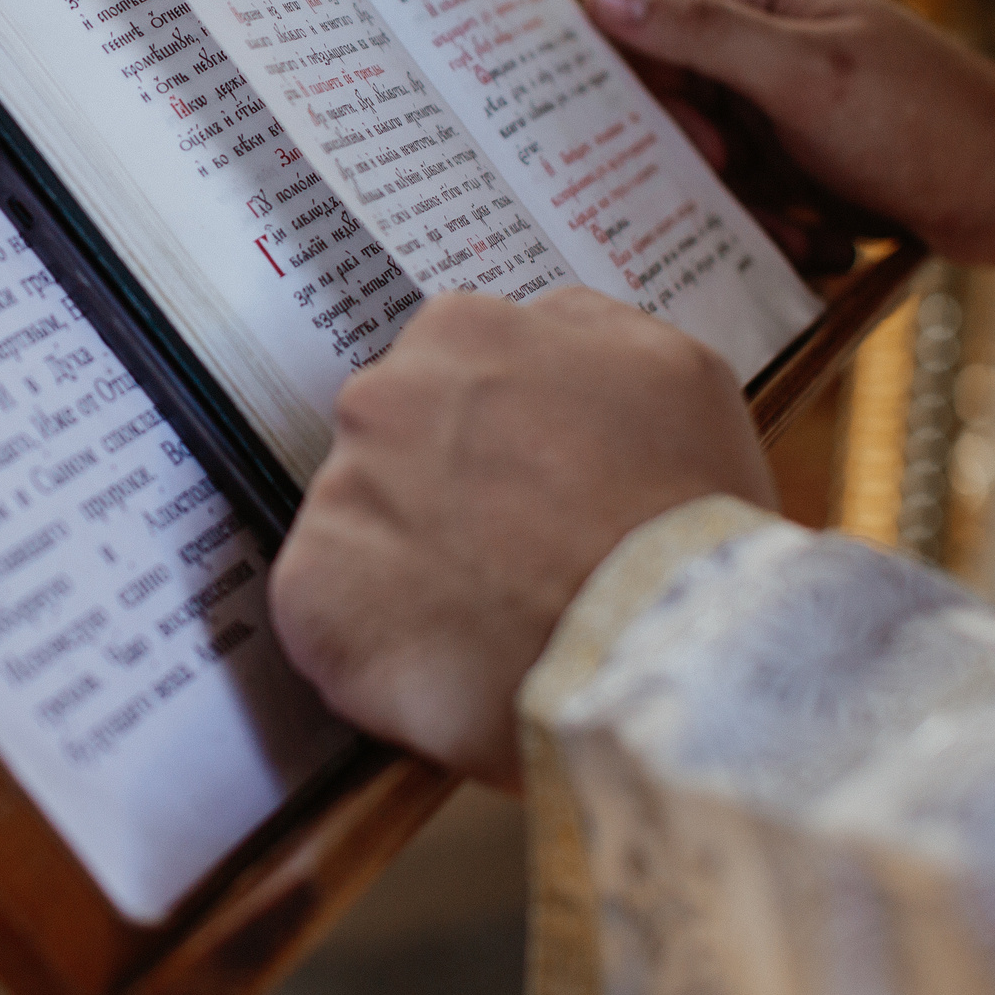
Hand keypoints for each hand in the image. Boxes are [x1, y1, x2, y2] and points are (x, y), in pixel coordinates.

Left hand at [270, 289, 772, 789]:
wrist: (660, 645)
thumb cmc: (684, 516)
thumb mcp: (674, 370)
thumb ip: (581, 329)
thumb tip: (534, 330)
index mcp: (461, 333)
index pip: (450, 377)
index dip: (496, 445)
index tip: (531, 491)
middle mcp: (380, 400)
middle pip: (393, 449)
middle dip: (442, 501)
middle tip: (513, 563)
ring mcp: (338, 495)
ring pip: (361, 532)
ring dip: (409, 573)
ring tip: (491, 625)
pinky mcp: (310, 594)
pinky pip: (329, 617)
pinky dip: (375, 645)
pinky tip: (448, 665)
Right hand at [584, 0, 994, 277]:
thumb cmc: (920, 124)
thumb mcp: (803, 76)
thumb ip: (699, 33)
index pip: (646, 29)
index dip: (650, 96)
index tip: (698, 148)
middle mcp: (762, 29)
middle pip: (670, 101)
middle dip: (702, 163)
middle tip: (744, 190)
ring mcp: (778, 90)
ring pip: (702, 156)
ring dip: (741, 205)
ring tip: (800, 228)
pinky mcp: (795, 144)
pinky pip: (742, 186)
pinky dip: (771, 219)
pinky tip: (819, 238)